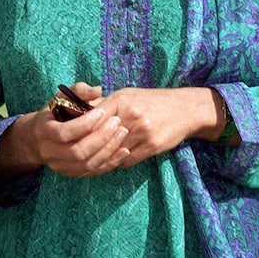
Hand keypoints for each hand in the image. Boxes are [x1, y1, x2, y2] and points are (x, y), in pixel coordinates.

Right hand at [0, 83, 130, 181]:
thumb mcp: (61, 97)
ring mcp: (59, 166)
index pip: (63, 133)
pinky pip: (92, 172)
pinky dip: (109, 163)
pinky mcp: (70, 173)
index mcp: (43, 130)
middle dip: (100, 137)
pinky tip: (124, 150)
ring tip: (122, 133)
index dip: (84, 124)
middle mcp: (49, 152)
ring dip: (108, 151)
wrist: (38, 139)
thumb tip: (97, 90)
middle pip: (77, 152)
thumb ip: (79, 90)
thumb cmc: (53, 112)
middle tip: (117, 122)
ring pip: (86, 165)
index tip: (102, 111)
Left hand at [93, 85, 224, 167]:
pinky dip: (119, 162)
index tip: (73, 137)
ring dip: (103, 157)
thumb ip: (106, 103)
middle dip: (89, 146)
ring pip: (112, 152)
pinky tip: (116, 160)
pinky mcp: (151, 146)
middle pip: (100, 137)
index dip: (81, 129)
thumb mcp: (129, 95)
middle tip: (80, 154)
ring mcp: (142, 131)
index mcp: (121, 100)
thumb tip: (80, 110)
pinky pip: (127, 160)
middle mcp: (130, 115)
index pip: (92, 118)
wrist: (185, 109)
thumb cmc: (153, 101)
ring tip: (96, 159)